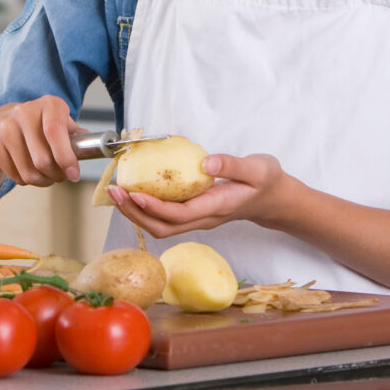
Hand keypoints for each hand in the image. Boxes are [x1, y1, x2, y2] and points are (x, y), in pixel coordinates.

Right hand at [0, 96, 86, 186]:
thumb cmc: (37, 124)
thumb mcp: (58, 120)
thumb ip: (76, 135)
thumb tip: (97, 147)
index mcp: (49, 104)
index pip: (55, 132)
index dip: (66, 157)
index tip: (74, 174)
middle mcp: (25, 112)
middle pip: (42, 159)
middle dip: (56, 175)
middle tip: (61, 177)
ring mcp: (6, 128)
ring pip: (29, 171)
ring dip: (42, 181)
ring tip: (47, 176)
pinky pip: (15, 176)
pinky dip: (26, 180)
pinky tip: (29, 171)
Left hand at [111, 152, 293, 239]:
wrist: (274, 199)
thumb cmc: (266, 182)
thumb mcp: (258, 168)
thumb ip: (232, 166)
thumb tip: (205, 163)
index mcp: (216, 207)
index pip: (180, 215)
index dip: (155, 208)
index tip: (135, 193)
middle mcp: (203, 218)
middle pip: (162, 227)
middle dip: (135, 213)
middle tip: (115, 193)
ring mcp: (197, 218)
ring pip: (160, 226)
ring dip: (136, 213)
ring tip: (118, 194)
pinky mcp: (193, 213)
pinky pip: (164, 217)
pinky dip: (145, 208)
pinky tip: (134, 192)